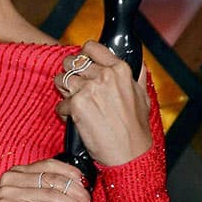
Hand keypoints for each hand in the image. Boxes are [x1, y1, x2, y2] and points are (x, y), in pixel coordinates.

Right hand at [0, 159, 91, 201]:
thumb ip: (38, 195)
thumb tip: (73, 197)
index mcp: (17, 172)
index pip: (51, 164)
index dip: (72, 174)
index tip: (88, 187)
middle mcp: (11, 178)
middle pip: (53, 179)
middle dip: (77, 193)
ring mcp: (6, 192)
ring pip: (49, 194)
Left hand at [55, 41, 151, 165]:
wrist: (129, 154)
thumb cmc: (136, 129)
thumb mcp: (142, 96)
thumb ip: (136, 76)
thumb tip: (137, 61)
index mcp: (120, 69)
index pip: (90, 47)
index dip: (83, 55)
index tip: (82, 65)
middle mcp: (104, 76)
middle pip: (71, 62)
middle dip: (70, 74)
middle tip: (76, 89)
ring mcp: (89, 89)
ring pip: (60, 79)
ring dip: (64, 92)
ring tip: (75, 104)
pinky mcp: (76, 105)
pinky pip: (60, 103)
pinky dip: (64, 113)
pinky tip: (76, 120)